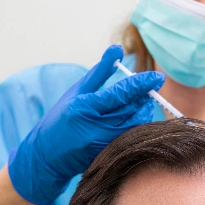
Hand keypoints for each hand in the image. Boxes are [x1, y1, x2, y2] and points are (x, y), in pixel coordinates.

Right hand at [8, 45, 164, 204]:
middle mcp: (95, 128)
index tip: (158, 77)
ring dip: (143, 110)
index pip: (120, 94)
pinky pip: (130, 136)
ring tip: (142, 101)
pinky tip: (133, 117)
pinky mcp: (108, 154)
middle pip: (131, 109)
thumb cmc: (61, 117)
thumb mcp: (77, 91)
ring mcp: (103, 144)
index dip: (141, 84)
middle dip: (144, 95)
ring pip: (135, 124)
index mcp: (85, 108)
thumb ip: (99, 72)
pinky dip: (136, 124)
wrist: (46, 155)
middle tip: (151, 85)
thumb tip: (117, 50)